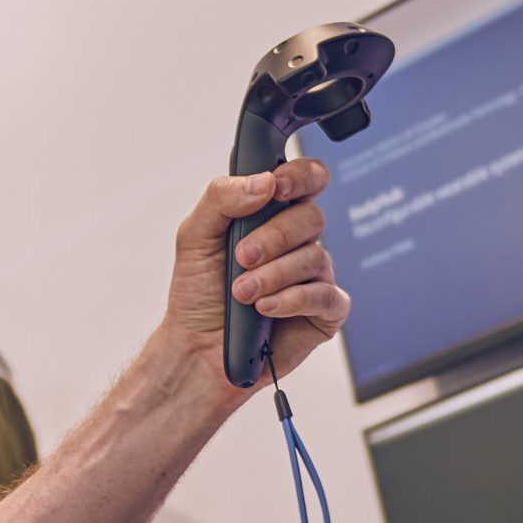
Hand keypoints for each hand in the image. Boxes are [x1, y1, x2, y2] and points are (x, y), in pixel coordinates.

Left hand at [166, 159, 348, 386]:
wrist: (196, 347)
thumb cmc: (198, 292)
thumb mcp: (195, 236)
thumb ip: (222, 198)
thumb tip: (264, 182)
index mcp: (273, 215)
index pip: (306, 179)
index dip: (299, 175)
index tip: (276, 186)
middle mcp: (298, 242)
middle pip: (312, 216)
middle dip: (274, 236)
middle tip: (242, 257)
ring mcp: (314, 276)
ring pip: (316, 257)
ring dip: (274, 274)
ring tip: (244, 292)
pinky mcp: (324, 312)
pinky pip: (328, 296)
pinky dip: (294, 300)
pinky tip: (267, 308)